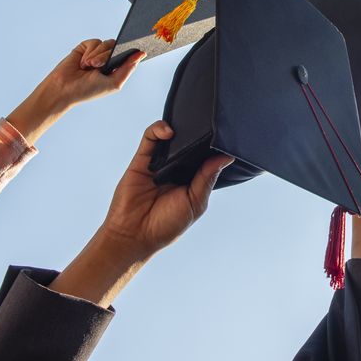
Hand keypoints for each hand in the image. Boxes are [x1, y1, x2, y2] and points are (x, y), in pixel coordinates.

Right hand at [6, 39, 144, 144]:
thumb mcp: (114, 83)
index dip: (133, 51)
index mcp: (117, 69)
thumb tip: (141, 54)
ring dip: (98, 55)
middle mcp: (109, 60)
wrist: (64, 89)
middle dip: (108, 55)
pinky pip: (95, 42)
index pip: (129, 56)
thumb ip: (128, 68)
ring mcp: (97, 53)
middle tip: (98, 66)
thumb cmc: (88, 90)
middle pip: (118, 47)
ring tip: (89, 65)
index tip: (137, 46)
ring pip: (107, 43)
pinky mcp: (86, 47)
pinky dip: (90, 51)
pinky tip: (83, 62)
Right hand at [48, 122, 232, 307]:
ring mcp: (159, 162)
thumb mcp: (194, 202)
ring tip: (190, 126)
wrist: (134, 235)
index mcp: (192, 179)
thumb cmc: (166, 225)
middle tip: (209, 124)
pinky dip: (159, 129)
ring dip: (180, 127)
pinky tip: (169, 131)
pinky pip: (150, 138)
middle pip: (189, 142)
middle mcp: (176, 168)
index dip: (213, 146)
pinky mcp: (141, 159)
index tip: (224, 135)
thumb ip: (207, 178)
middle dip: (198, 132)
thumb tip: (226, 157)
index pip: (205, 156)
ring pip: (170, 136)